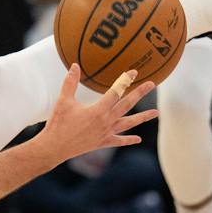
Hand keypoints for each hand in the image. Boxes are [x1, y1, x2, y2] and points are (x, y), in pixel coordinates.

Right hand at [37, 65, 157, 164]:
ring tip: (156, 113)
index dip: (125, 80)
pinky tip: (138, 139)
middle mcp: (106, 121)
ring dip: (143, 117)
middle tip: (152, 84)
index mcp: (98, 110)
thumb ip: (70, 82)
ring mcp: (106, 133)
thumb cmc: (58, 123)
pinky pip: (119, 140)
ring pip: (129, 123)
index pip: (116, 92)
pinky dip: (129, 139)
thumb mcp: (63, 101)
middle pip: (127, 104)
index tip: (134, 71)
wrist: (55, 147)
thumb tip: (74, 65)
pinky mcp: (102, 142)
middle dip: (140, 93)